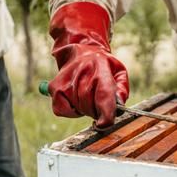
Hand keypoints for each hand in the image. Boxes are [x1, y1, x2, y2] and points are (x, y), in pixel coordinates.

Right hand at [46, 2, 128, 127]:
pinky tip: (76, 100)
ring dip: (86, 109)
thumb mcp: (119, 72)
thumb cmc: (103, 66)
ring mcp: (65, 81)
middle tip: (99, 101)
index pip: (103, 94)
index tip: (105, 123)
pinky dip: (72, 110)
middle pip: (91, 107)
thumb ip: (122, 89)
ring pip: (79, 110)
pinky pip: (63, 111)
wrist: (80, 53)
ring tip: (87, 94)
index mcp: (101, 69)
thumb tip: (119, 105)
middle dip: (98, 111)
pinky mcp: (53, 88)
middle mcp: (81, 74)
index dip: (105, 112)